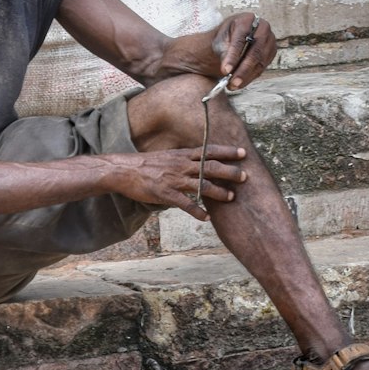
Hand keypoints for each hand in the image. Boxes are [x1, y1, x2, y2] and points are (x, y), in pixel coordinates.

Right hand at [117, 145, 246, 221]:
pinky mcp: (166, 194)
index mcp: (182, 155)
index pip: (208, 151)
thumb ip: (182, 160)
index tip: (242, 153)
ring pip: (202, 185)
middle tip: (245, 176)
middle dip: (229, 171)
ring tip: (231, 197)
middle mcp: (181, 166)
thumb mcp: (166, 156)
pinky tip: (207, 218)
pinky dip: (198, 212)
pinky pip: (186, 204)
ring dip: (219, 192)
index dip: (226, 152)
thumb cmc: (145, 164)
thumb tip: (195, 163)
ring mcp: (174, 180)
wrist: (124, 170)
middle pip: (210, 167)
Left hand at [211, 12, 276, 90]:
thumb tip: (227, 70)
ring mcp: (270, 40)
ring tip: (233, 85)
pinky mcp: (272, 52)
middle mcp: (262, 28)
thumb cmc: (226, 37)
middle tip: (231, 82)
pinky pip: (262, 67)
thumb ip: (224, 52)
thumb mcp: (220, 41)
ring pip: (260, 62)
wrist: (234, 37)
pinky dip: (250, 77)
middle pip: (254, 52)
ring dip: (246, 76)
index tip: (225, 70)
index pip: (240, 40)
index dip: (232, 57)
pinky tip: (240, 83)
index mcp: (247, 20)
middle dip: (242, 70)